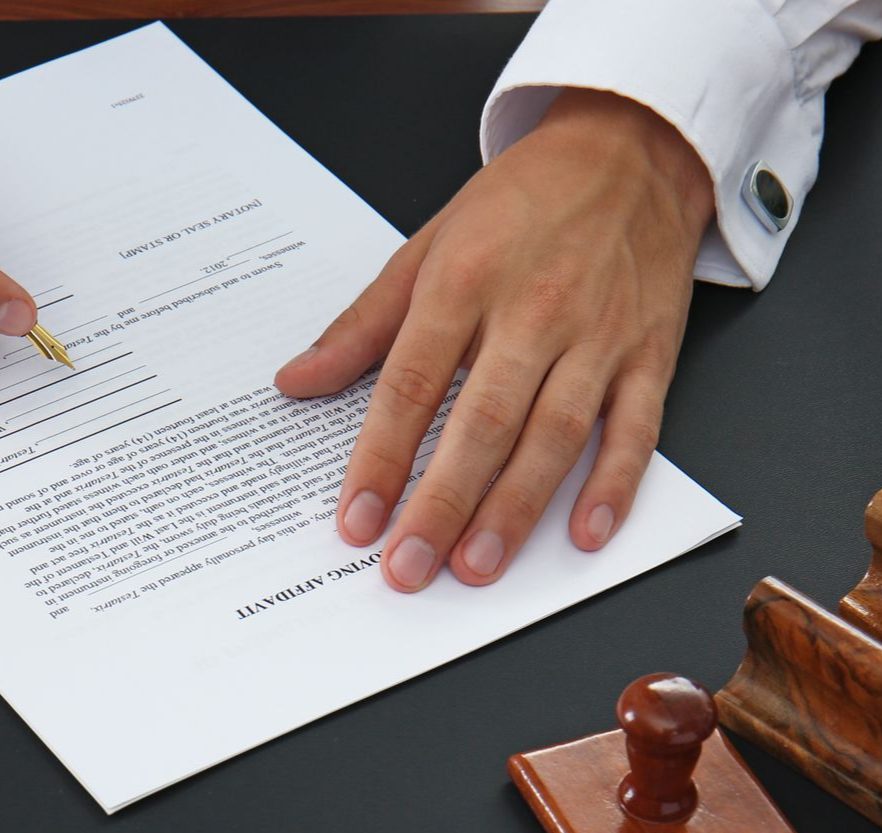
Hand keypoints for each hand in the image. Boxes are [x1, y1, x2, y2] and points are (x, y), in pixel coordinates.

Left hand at [275, 90, 715, 589]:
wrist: (630, 148)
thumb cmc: (521, 203)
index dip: (380, 459)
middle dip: (441, 504)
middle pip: (482, 424)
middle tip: (408, 567)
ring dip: (514, 509)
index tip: (355, 520)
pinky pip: (636, 428)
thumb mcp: (426, 247)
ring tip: (476, 567)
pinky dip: (614, 484)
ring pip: (554, 436)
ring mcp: (598, 336)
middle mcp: (533, 312)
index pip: (411, 386)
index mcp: (464, 283)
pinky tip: (584, 534)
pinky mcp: (652, 352)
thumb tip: (296, 381)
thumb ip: (362, 325)